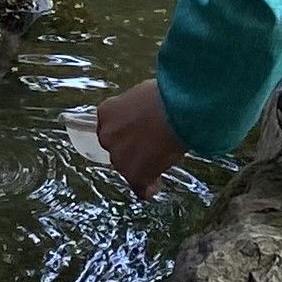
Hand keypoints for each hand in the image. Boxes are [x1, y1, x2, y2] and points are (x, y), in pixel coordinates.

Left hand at [92, 79, 183, 195]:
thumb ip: (135, 109)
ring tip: (163, 157)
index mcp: (106, 112)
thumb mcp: (142, 94)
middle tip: (153, 144)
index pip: (110, 127)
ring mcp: (119, 157)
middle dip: (132, 149)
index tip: (139, 132)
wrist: (175, 112)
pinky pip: (139, 186)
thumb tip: (143, 114)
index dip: (126, 131)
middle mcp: (107, 136)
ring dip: (142, 166)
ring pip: (128, 167)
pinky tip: (157, 183)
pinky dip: (148, 187)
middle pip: (117, 148)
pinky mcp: (134, 174)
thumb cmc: (165, 97)